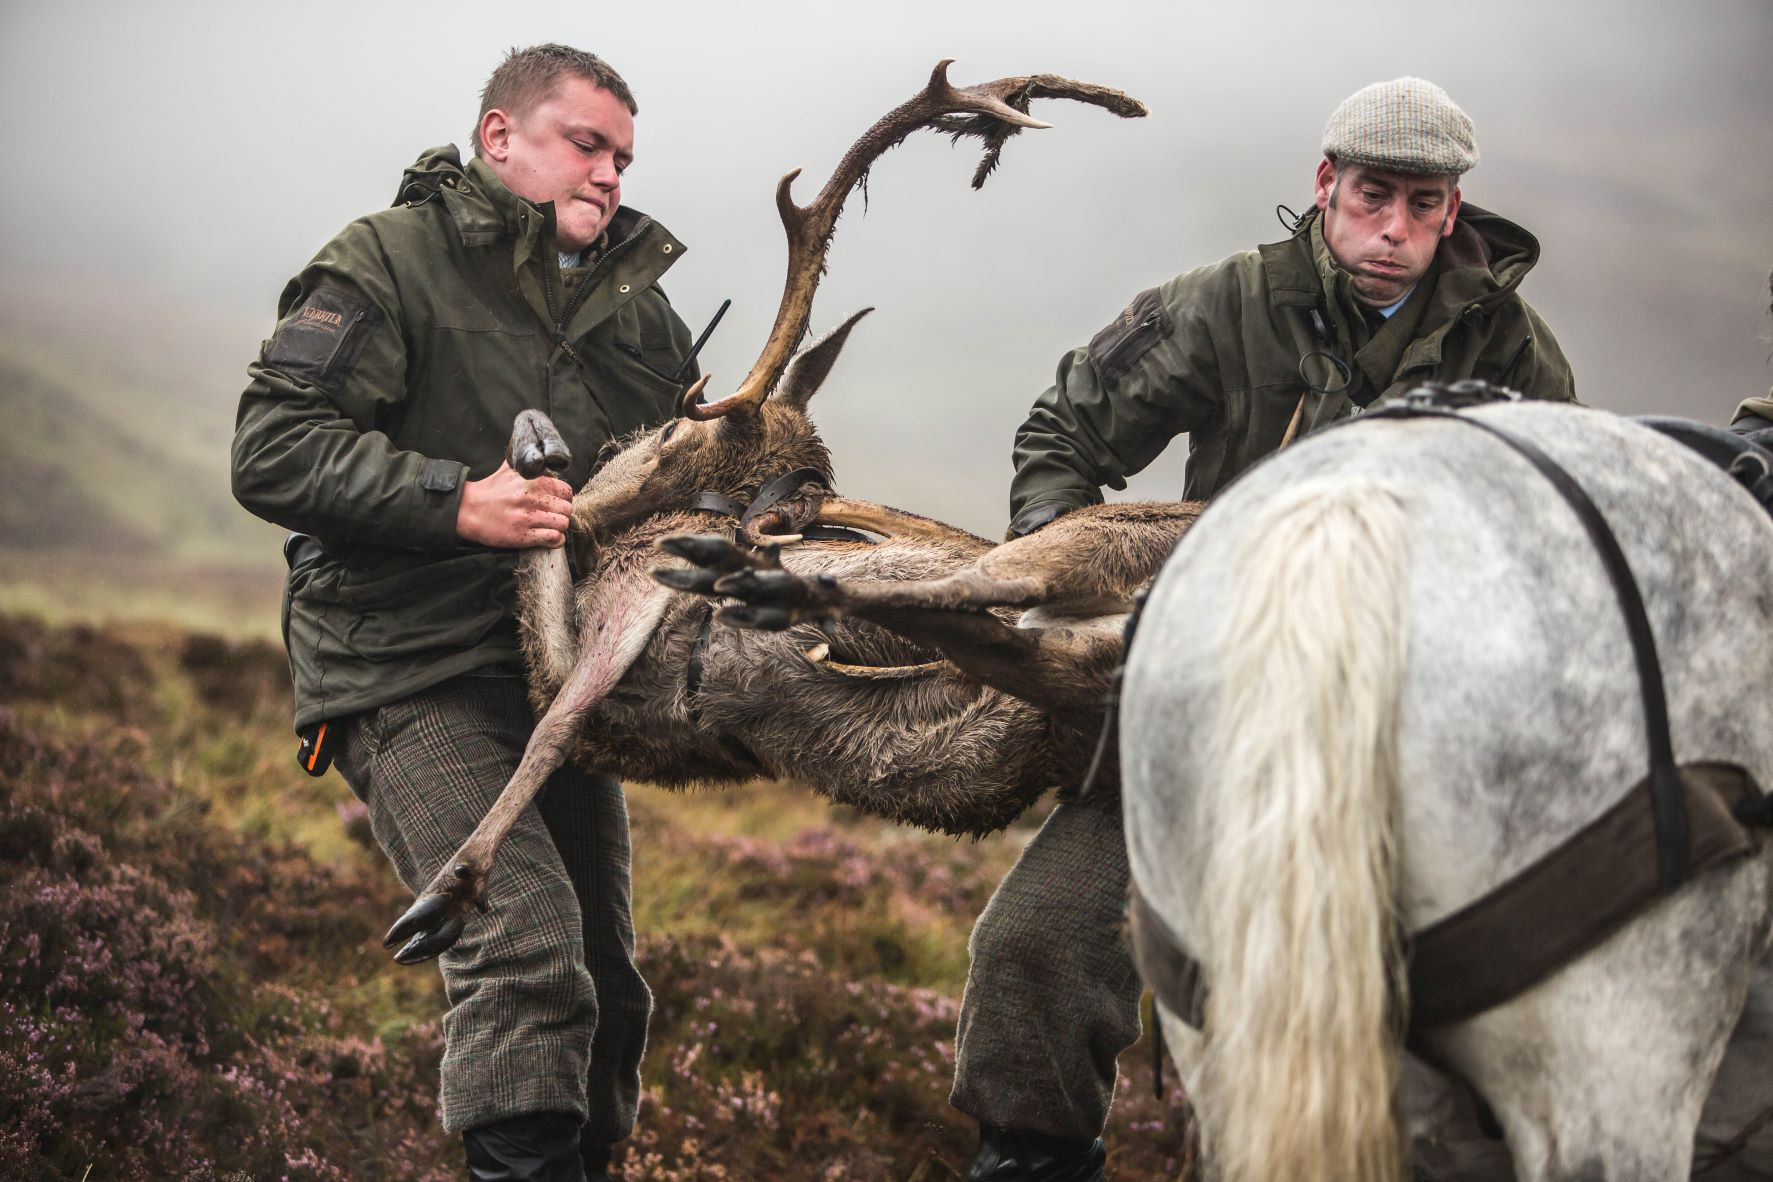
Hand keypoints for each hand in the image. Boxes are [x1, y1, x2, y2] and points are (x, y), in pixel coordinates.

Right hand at [455, 462, 572, 547]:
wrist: (468, 509)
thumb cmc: (490, 490)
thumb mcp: (508, 470)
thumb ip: (525, 463)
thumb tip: (537, 450)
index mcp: (533, 481)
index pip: (566, 491)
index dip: (564, 498)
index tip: (557, 502)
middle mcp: (533, 498)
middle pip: (567, 509)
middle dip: (563, 513)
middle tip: (554, 515)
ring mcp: (528, 518)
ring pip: (562, 524)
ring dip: (559, 527)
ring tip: (551, 526)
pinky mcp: (522, 535)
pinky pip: (553, 538)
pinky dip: (555, 540)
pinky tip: (549, 537)